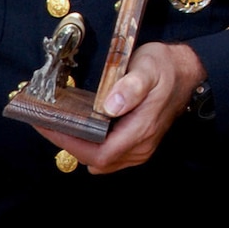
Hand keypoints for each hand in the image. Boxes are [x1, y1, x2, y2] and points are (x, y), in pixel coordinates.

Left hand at [35, 42, 204, 174]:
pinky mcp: (135, 143)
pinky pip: (107, 153)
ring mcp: (138, 148)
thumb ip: (130, 87)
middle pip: (95, 159)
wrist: (186, 71)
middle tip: (42, 122)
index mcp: (141, 130)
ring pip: (100, 160)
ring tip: (53, 124)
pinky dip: (87, 145)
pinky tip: (74, 128)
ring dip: (75, 145)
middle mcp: (140, 146)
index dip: (70, 143)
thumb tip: (110, 106)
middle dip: (65, 143)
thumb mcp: (148, 69)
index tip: (46, 125)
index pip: (99, 152)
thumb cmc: (165, 68)